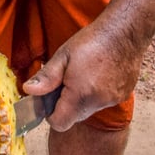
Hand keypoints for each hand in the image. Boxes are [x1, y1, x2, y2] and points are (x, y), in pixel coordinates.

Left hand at [22, 18, 143, 130]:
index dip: (50, 114)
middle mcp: (98, 102)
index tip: (51, 98)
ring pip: (90, 109)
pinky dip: (98, 92)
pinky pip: (104, 101)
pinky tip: (100, 73)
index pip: (59, 123)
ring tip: (85, 73)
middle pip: (74, 117)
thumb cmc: (93, 41)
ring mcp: (112, 100)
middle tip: (66, 81)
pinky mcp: (123, 95)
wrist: (126, 31)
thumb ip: (46, 77)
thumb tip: (28, 90)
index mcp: (80, 94)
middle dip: (66, 104)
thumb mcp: (63, 55)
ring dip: (83, 98)